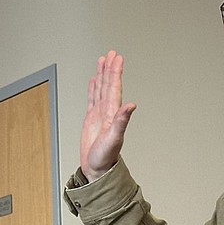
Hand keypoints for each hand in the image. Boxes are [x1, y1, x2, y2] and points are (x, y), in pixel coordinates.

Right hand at [80, 50, 137, 181]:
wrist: (97, 170)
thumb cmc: (106, 158)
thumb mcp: (114, 138)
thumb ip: (122, 121)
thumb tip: (131, 105)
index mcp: (113, 113)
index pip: (114, 87)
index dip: (115, 72)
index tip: (116, 58)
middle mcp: (108, 112)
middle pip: (108, 84)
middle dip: (109, 68)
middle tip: (111, 53)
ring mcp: (100, 115)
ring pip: (101, 89)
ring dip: (102, 75)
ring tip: (102, 61)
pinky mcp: (92, 120)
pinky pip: (92, 100)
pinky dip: (93, 89)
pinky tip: (93, 82)